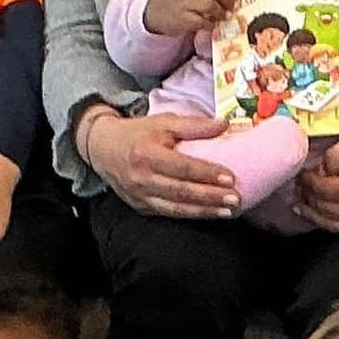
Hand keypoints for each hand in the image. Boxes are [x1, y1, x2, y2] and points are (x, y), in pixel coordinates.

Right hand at [80, 104, 243, 219]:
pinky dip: (191, 216)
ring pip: (176, 208)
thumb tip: (225, 124)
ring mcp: (140, 196)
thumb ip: (194, 125)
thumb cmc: (138, 134)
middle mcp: (142, 178)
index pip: (182, 167)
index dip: (207, 173)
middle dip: (210, 197)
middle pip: (181, 191)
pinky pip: (169, 214)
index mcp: (147, 154)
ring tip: (228, 212)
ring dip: (205, 211)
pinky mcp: (141, 207)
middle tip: (235, 199)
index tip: (231, 177)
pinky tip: (210, 214)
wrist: (103, 150)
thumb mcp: (163, 122)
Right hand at [144, 0, 240, 38]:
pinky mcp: (181, 17)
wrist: (155, 8)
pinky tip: (209, 24)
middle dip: (229, 0)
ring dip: (220, 13)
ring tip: (222, 17)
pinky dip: (209, 24)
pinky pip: (201, 21)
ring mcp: (184, 1)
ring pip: (210, 4)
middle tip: (232, 9)